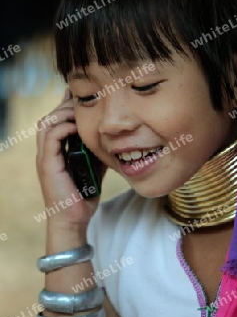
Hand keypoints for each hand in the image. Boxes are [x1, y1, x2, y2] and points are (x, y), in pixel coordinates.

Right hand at [36, 88, 101, 227]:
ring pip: (46, 123)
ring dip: (63, 113)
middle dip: (65, 106)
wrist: (74, 220)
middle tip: (82, 103)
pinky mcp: (48, 165)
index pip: (54, 121)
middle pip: (49, 117)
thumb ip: (96, 152)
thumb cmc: (83, 196)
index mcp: (55, 151)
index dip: (65, 107)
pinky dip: (64, 127)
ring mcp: (45, 158)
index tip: (79, 97)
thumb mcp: (93, 167)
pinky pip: (51, 137)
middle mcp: (47, 152)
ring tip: (80, 113)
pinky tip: (78, 127)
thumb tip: (110, 139)